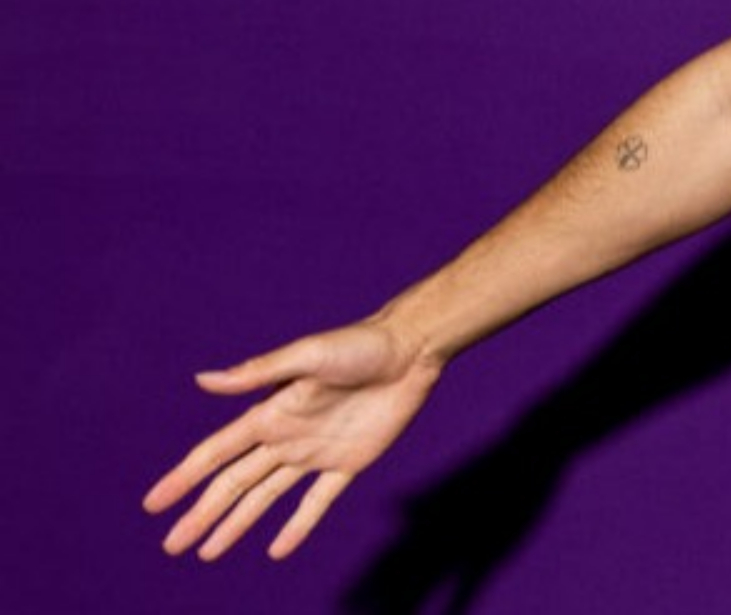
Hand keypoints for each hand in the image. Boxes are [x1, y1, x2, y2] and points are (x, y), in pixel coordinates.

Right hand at [144, 320, 441, 559]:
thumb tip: (202, 380)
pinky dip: (298, 527)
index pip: (215, 455)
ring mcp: (315, 452)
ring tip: (207, 552)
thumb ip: (257, 373)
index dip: (183, 480)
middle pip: (233, 485)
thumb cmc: (358, 345)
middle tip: (172, 545)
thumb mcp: (306, 356)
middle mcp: (285, 437)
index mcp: (269, 414)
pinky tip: (276, 550)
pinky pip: (318, 502)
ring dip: (236, 525)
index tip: (152, 505)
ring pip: (265, 498)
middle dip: (201, 515)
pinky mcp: (349, 462)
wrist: (411, 350)